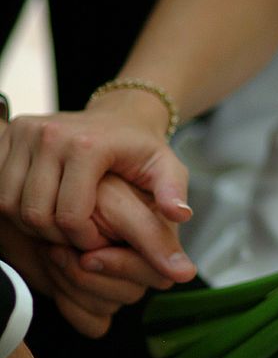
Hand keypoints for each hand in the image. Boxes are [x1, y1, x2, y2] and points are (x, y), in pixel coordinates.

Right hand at [0, 101, 190, 250]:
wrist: (120, 116)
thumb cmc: (143, 149)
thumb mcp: (168, 169)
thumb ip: (174, 193)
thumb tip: (180, 215)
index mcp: (88, 146)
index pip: (70, 214)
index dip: (84, 239)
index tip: (101, 241)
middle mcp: (49, 135)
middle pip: (35, 212)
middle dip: (57, 236)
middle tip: (79, 237)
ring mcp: (23, 133)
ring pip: (10, 203)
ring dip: (34, 224)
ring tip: (63, 225)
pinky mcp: (6, 136)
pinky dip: (15, 207)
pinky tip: (44, 209)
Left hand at [0, 175, 194, 336]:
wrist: (29, 197)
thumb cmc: (76, 192)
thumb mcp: (117, 206)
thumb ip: (153, 236)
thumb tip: (188, 274)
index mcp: (153, 241)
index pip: (158, 274)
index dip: (121, 265)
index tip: (90, 253)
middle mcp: (138, 264)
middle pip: (131, 294)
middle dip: (88, 274)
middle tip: (61, 248)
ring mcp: (115, 284)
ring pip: (108, 308)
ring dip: (70, 282)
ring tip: (53, 251)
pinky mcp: (92, 302)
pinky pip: (93, 323)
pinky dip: (70, 306)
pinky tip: (55, 278)